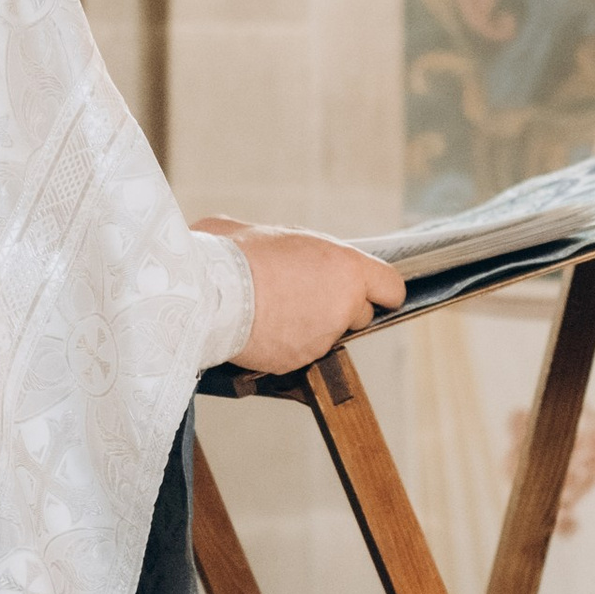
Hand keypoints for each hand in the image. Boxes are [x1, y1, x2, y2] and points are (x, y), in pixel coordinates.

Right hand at [194, 219, 405, 372]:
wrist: (204, 297)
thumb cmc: (231, 255)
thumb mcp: (260, 230)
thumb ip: (286, 243)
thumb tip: (268, 243)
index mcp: (345, 268)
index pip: (390, 286)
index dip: (380, 288)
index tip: (370, 289)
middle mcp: (341, 307)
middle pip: (359, 314)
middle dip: (339, 307)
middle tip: (304, 294)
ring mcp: (320, 339)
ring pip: (327, 336)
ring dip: (310, 326)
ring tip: (274, 309)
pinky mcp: (295, 363)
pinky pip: (298, 353)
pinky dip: (285, 344)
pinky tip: (261, 328)